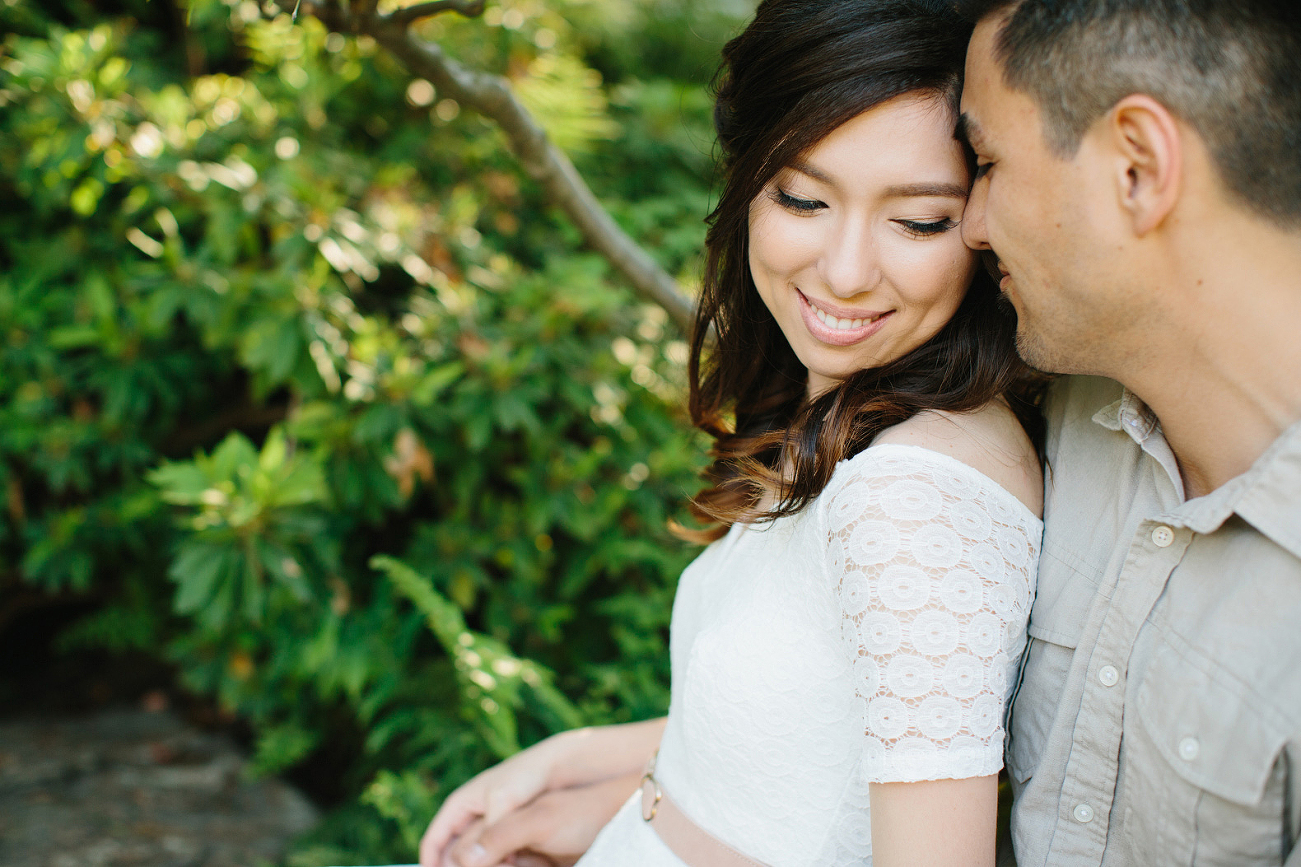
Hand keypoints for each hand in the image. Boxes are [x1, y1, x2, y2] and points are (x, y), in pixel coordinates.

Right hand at [419, 719, 664, 866]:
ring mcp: (507, 833)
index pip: (439, 835)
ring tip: (513, 865)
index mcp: (473, 800)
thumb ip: (492, 837)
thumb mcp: (521, 811)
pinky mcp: (527, 848)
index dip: (431, 861)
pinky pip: (509, 865)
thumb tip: (461, 863)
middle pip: (460, 856)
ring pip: (485, 863)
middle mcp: (487, 818)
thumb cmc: (554, 786)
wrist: (597, 784)